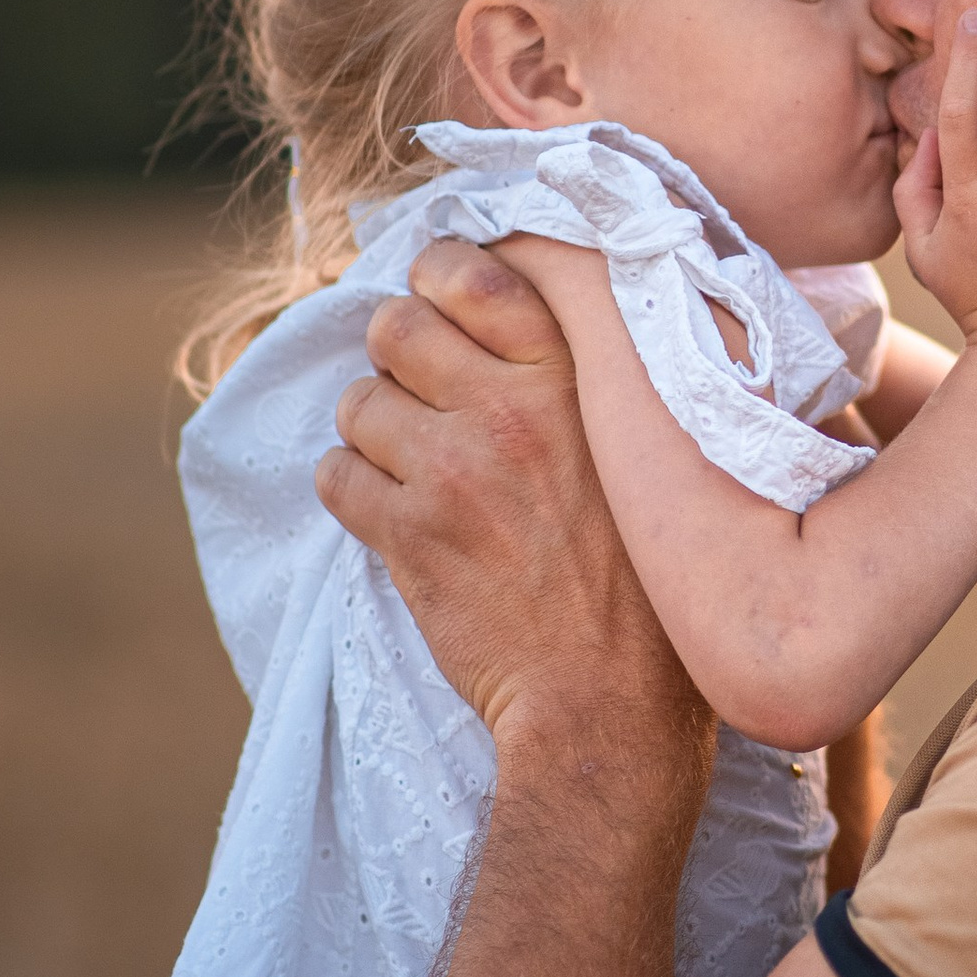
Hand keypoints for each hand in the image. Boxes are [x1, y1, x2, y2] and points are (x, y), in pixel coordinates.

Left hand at [316, 240, 714, 797]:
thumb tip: (509, 324)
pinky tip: (394, 514)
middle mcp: (510, 411)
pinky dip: (353, 489)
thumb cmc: (640, 585)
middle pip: (395, 327)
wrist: (608, 701)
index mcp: (575, 380)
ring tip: (415, 466)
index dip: (436, 276)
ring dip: (375, 430)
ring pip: (358, 402)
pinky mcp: (408, 535)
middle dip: (398, 357)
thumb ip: (583, 384)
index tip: (436, 298)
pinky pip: (335, 475)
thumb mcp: (640, 454)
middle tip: (423, 394)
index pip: (472, 275)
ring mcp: (453, 471)